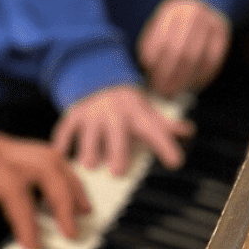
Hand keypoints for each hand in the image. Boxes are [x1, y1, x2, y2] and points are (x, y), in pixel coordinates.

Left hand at [0, 107, 89, 248]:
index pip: (10, 185)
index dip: (26, 217)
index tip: (33, 246)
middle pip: (43, 164)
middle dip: (63, 199)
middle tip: (70, 234)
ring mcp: (4, 144)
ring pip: (50, 156)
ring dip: (70, 184)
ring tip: (82, 215)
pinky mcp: (8, 148)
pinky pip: (44, 156)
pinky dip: (62, 174)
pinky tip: (69, 196)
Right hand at [52, 85, 193, 175]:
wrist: (99, 76)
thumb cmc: (126, 103)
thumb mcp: (146, 110)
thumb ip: (165, 124)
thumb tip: (188, 130)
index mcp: (138, 114)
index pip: (155, 131)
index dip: (166, 146)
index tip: (175, 162)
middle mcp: (115, 113)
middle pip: (118, 133)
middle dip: (118, 151)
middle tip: (117, 172)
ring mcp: (93, 114)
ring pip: (90, 133)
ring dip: (88, 149)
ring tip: (88, 166)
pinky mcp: (74, 115)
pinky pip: (66, 129)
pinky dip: (61, 142)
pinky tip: (60, 156)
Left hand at [138, 0, 230, 98]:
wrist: (196, 10)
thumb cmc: (170, 28)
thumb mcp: (156, 31)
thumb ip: (150, 50)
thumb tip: (150, 78)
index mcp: (171, 10)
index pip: (162, 43)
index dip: (156, 66)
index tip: (150, 83)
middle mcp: (192, 12)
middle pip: (180, 51)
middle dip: (170, 76)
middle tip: (163, 93)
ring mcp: (211, 20)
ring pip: (197, 57)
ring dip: (184, 80)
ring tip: (174, 93)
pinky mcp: (223, 31)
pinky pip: (212, 60)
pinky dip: (201, 77)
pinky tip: (191, 87)